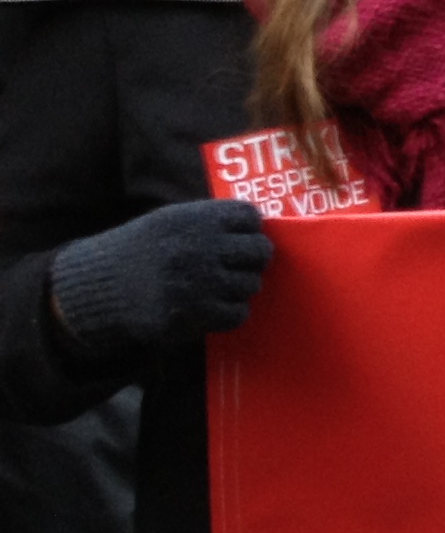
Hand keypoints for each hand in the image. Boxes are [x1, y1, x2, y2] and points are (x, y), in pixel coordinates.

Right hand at [48, 199, 272, 357]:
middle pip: (259, 251)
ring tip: (216, 288)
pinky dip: (229, 312)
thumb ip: (210, 223)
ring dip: (239, 287)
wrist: (98, 288)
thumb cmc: (141, 252)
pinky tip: (210, 307)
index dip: (248, 229)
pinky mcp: (194, 314)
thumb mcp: (169, 222)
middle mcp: (200, 248)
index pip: (249, 217)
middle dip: (251, 259)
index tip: (238, 239)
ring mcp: (198, 282)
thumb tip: (259, 230)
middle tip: (235, 266)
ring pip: (252, 284)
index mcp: (194, 219)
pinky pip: (238, 313)